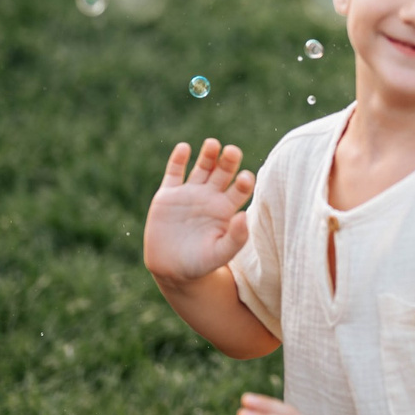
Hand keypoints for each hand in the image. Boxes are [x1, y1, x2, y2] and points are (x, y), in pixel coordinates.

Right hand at [142, 138, 254, 285]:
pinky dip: (178, 159)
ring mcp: (189, 194)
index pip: (240, 188)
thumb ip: (236, 238)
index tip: (245, 178)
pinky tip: (184, 148)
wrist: (171, 269)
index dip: (244, 181)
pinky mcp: (168, 195)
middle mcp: (210, 197)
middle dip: (228, 160)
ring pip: (202, 167)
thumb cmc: (201, 264)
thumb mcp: (221, 254)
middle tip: (233, 151)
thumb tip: (245, 216)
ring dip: (208, 154)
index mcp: (226, 208)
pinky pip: (174, 172)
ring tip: (213, 144)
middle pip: (223, 172)